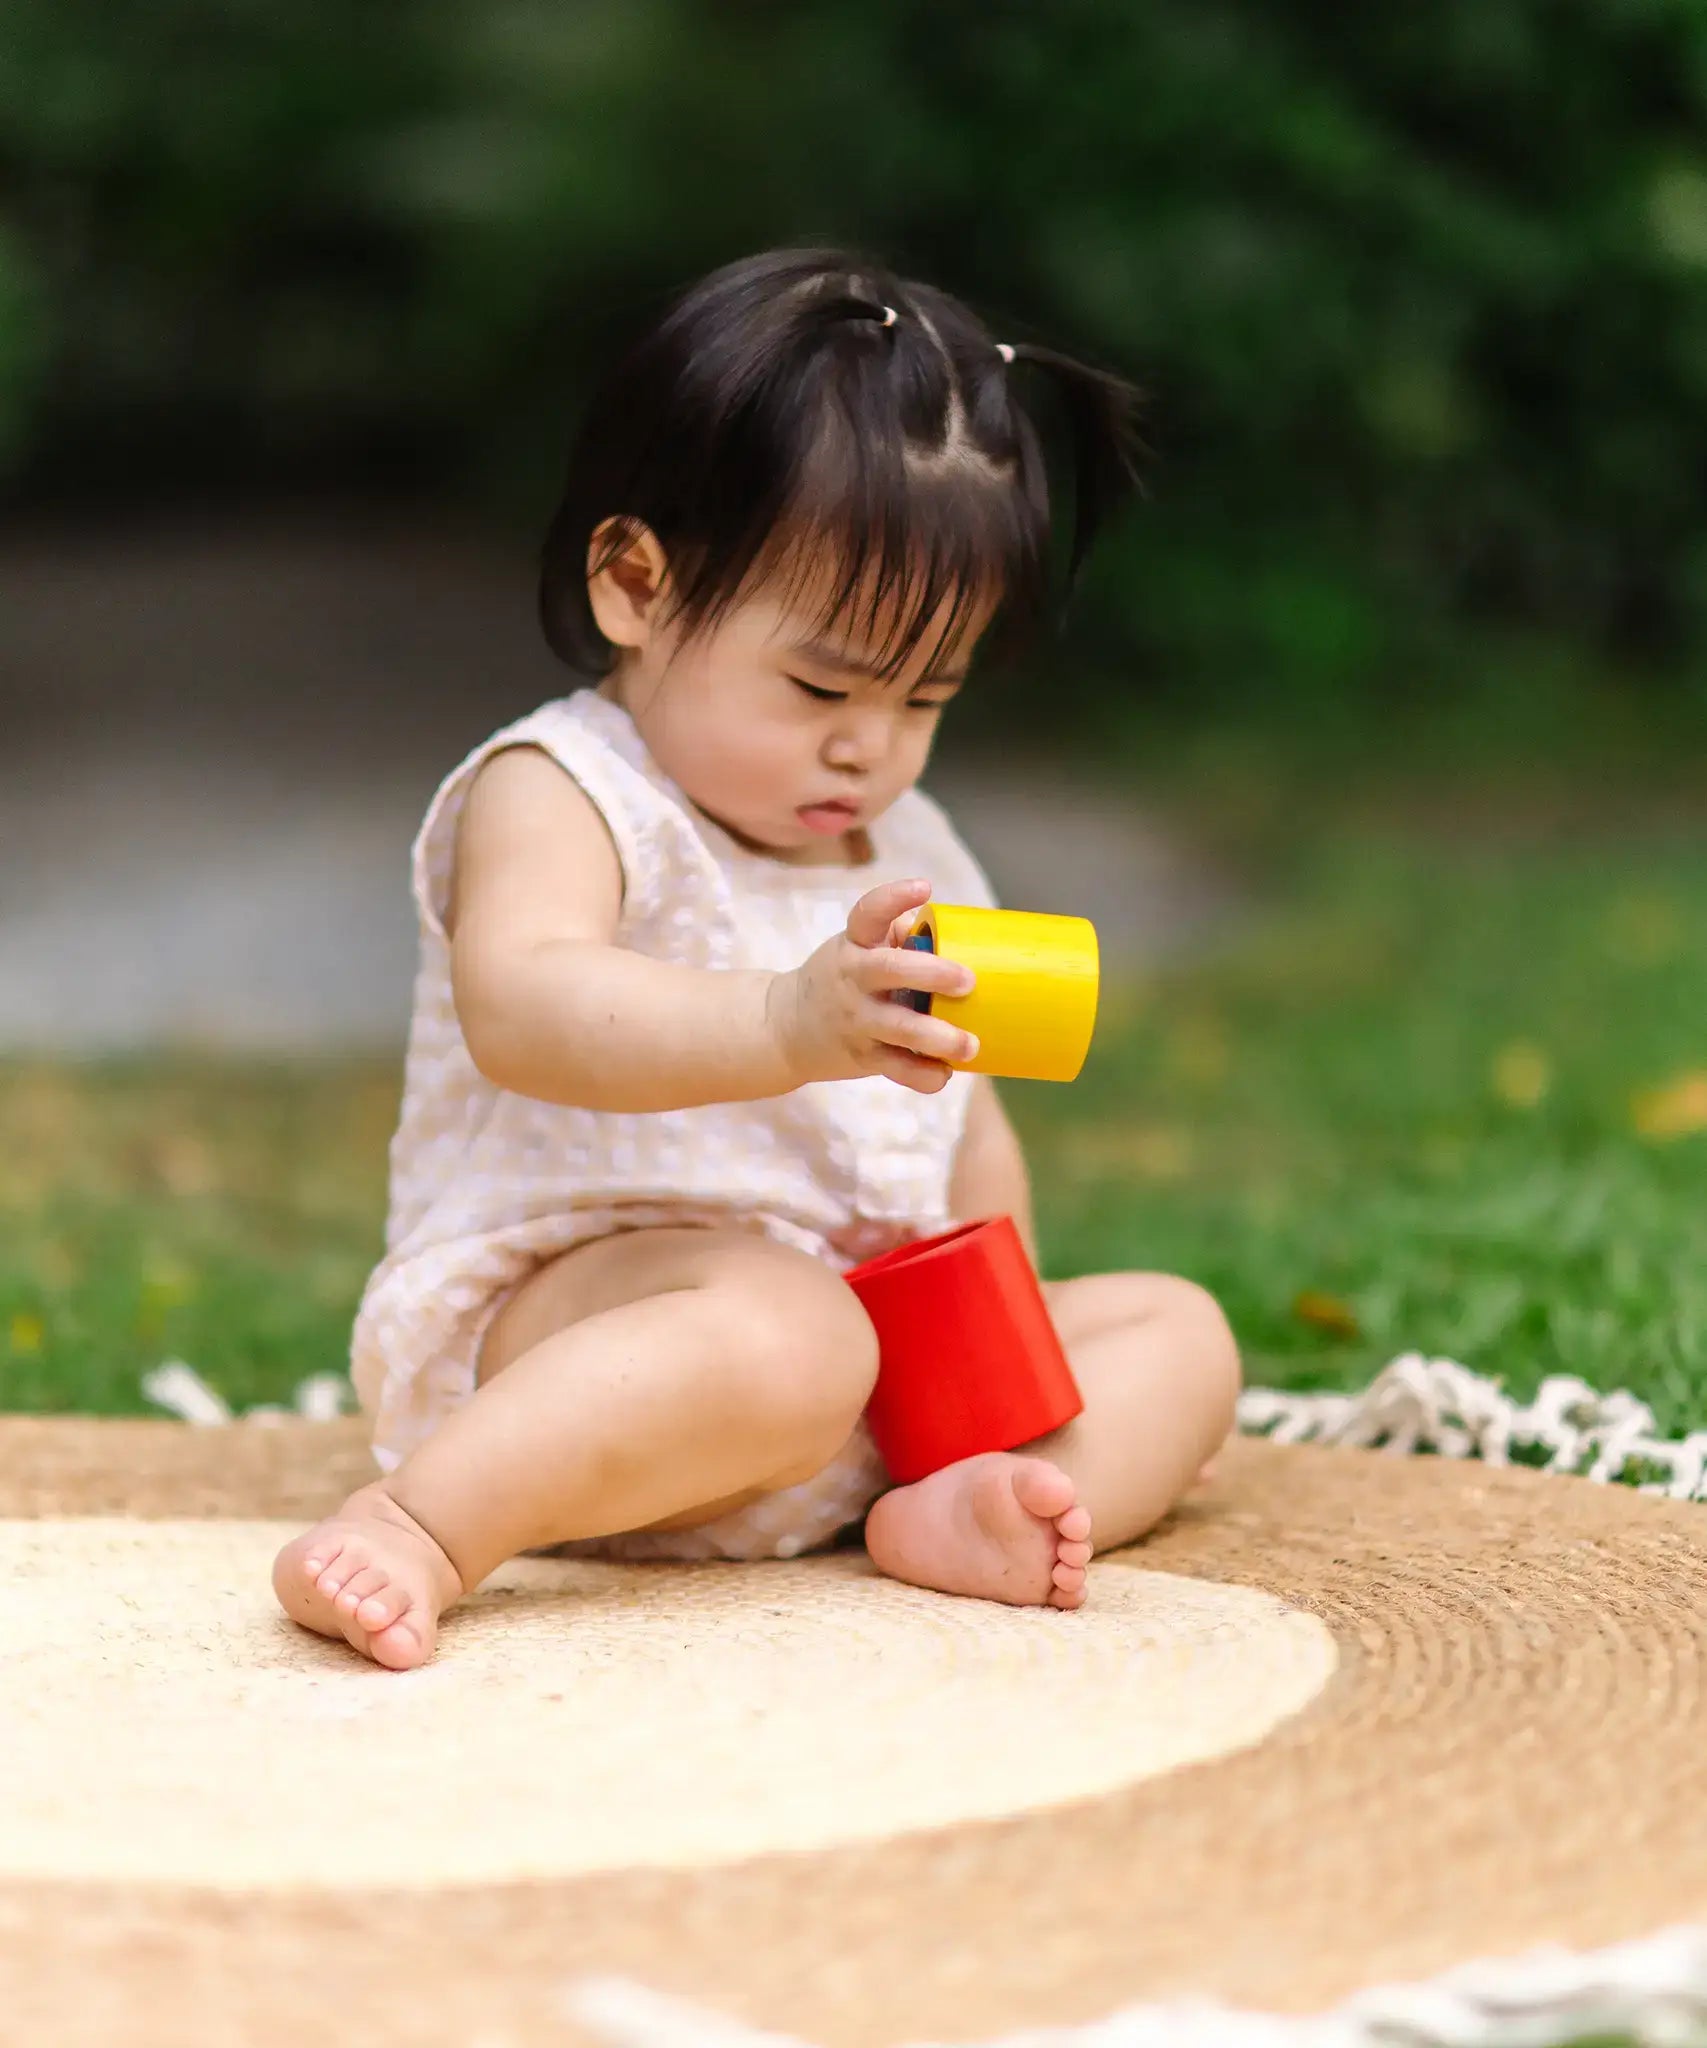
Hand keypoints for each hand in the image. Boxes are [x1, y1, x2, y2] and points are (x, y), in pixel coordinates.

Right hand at [768, 878, 978, 1092]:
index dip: (893, 897)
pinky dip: (923, 1074)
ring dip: (937, 1037)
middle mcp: (852, 979)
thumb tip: (946, 929)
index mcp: (853, 944)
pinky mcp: (863, 1056)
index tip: (923, 887)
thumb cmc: (840, 979)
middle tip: (968, 980)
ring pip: (898, 1028)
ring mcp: (857, 1020)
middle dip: (931, 973)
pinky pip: (896, 1068)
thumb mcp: (856, 947)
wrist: (784, 1027)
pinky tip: (944, 1073)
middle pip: (889, 970)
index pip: (868, 912)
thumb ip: (897, 935)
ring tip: (970, 1044)